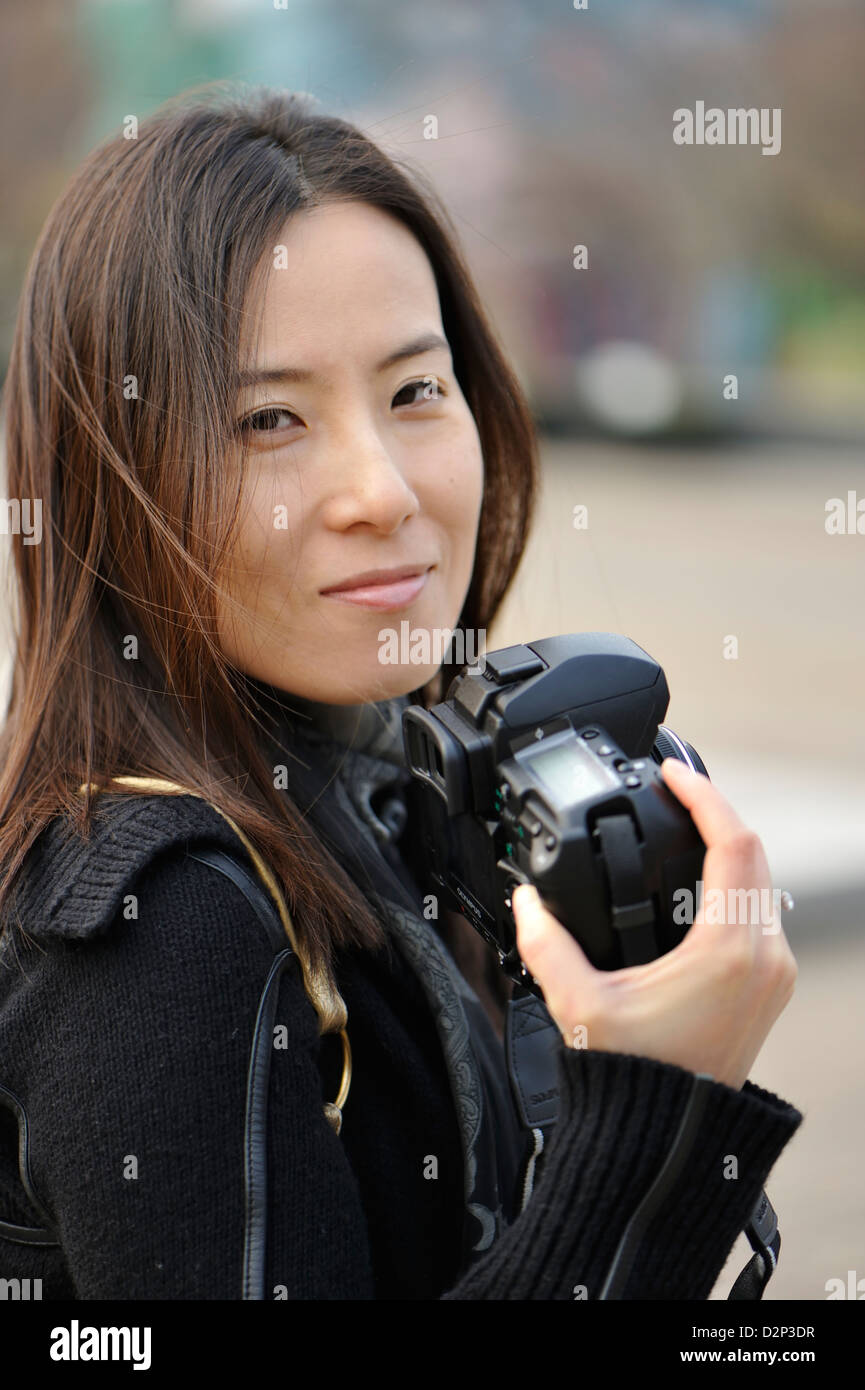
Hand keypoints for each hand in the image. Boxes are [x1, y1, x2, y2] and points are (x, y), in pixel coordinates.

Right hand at [511, 759, 797, 1088]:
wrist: (673, 1139)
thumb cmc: (636, 1079)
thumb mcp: (580, 1004)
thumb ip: (545, 944)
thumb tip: (525, 900)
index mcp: (729, 950)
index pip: (733, 842)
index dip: (703, 795)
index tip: (671, 772)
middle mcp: (765, 957)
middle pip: (754, 852)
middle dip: (714, 811)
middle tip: (672, 788)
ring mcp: (775, 972)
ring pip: (762, 881)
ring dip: (726, 846)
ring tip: (681, 823)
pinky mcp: (769, 986)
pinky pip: (760, 910)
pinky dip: (732, 880)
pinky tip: (697, 877)